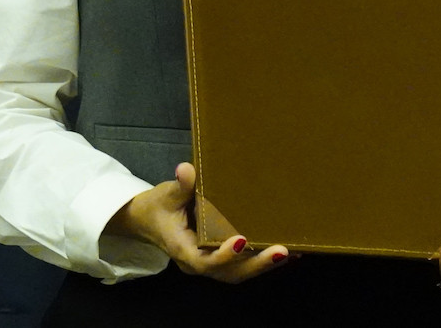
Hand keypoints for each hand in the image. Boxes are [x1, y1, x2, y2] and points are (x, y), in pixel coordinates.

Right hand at [104, 162, 289, 281]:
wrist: (148, 221)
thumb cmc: (158, 207)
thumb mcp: (166, 194)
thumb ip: (180, 185)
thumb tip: (186, 169)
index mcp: (182, 248)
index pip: (204, 260)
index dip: (224, 255)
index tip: (242, 240)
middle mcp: (197, 262)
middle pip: (228, 272)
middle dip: (256, 264)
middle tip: (281, 251)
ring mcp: (209, 263)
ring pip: (237, 272)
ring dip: (263, 265)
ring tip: (292, 252)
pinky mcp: (217, 259)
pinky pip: (240, 266)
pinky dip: (261, 260)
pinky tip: (286, 252)